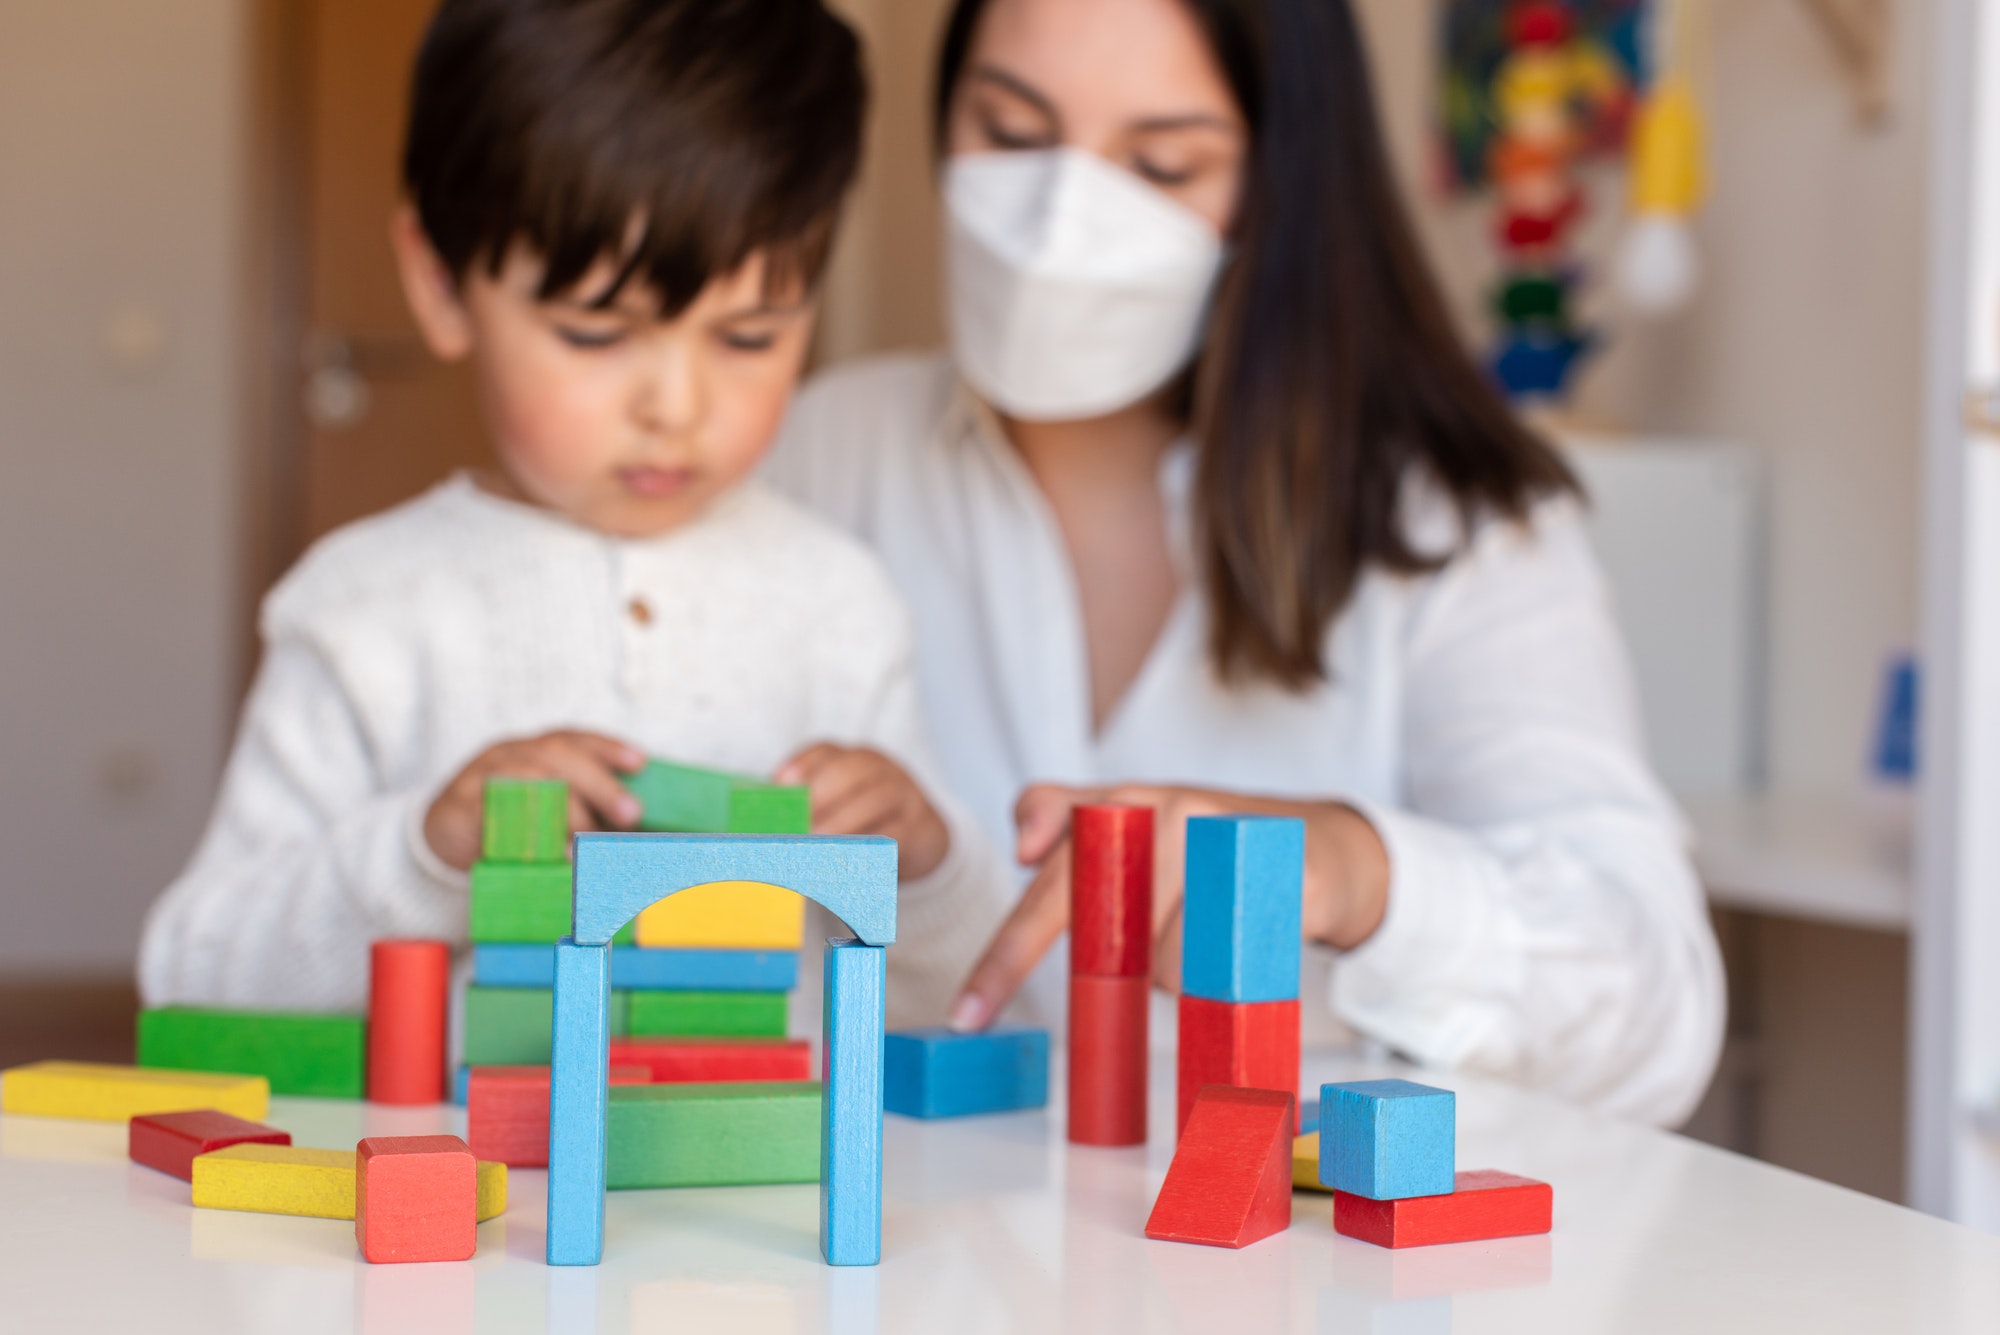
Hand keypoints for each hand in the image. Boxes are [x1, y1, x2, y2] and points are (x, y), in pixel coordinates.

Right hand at [423, 731, 645, 870]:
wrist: (441, 839)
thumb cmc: (509, 826)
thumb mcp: (549, 813)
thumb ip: (587, 815)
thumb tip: (637, 836)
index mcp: (536, 750)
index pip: (574, 739)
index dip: (608, 747)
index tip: (640, 762)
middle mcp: (509, 754)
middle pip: (557, 754)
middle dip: (599, 783)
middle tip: (631, 814)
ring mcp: (480, 774)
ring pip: (528, 777)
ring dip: (567, 809)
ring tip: (591, 841)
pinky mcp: (457, 806)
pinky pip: (493, 810)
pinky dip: (526, 829)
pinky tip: (551, 852)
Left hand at [776, 744, 950, 880]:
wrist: (922, 836)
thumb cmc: (868, 821)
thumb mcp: (842, 805)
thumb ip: (809, 807)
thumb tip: (769, 821)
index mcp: (855, 758)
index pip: (825, 751)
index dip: (802, 764)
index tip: (779, 784)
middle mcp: (881, 768)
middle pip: (850, 769)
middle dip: (821, 793)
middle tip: (798, 820)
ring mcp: (904, 794)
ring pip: (874, 799)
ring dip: (842, 821)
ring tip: (816, 841)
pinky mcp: (919, 825)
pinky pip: (896, 832)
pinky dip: (871, 844)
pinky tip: (849, 857)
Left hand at [947, 782, 1390, 1030]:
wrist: (1322, 843)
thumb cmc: (1208, 843)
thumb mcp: (1133, 824)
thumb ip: (1064, 823)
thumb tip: (1022, 845)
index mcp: (1121, 804)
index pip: (1049, 881)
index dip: (1006, 954)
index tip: (970, 1017)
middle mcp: (1168, 810)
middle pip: (1111, 940)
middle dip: (1117, 972)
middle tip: (1146, 971)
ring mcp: (1227, 837)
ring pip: (1167, 963)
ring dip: (1179, 973)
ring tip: (1209, 931)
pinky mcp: (1280, 874)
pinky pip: (1228, 962)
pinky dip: (1226, 973)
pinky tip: (1244, 942)